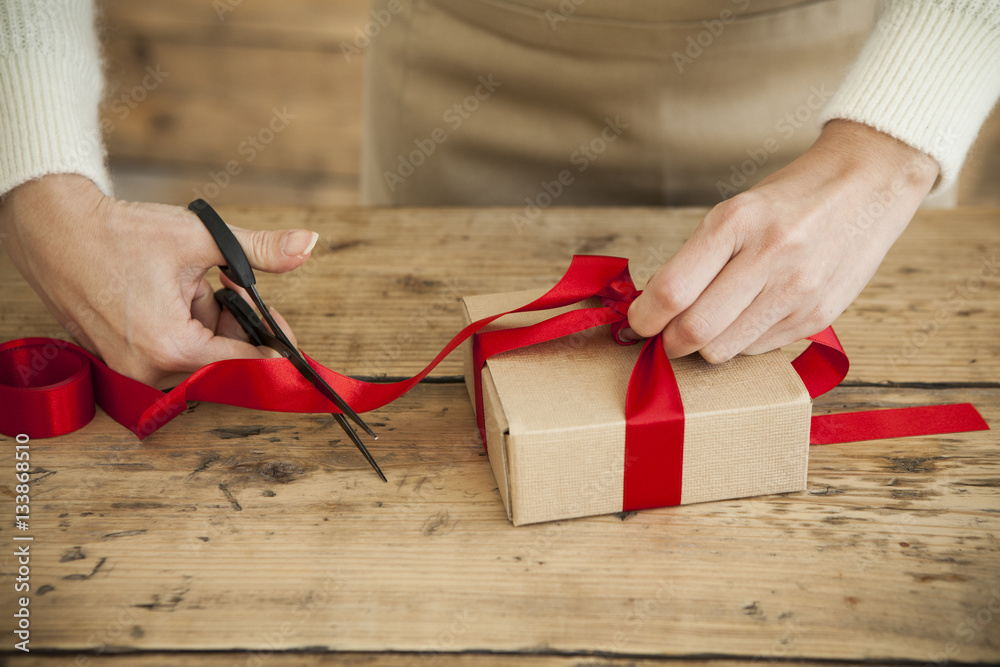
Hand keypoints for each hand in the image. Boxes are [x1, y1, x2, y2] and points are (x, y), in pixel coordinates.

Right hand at [0, 174, 317, 387]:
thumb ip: (260, 249)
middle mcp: (147, 370)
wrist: (52, 229)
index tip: (284, 329)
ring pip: (195, 352)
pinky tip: (165, 292)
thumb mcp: (200, 238)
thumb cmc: (118, 234)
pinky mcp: (118, 359)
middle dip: (232, 320)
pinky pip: (167, 349)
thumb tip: (307, 244)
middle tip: (224, 282)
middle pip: (220, 358)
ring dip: (203, 319)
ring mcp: (129, 368)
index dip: (272, 343)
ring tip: (184, 281)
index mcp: (171, 348)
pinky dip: (178, 323)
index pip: (245, 363)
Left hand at [622, 119, 938, 361]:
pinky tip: (747, 318)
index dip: (643, 318)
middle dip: (668, 342)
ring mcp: (799, 290)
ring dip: (704, 346)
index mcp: (738, 221)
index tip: (636, 322)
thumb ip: (696, 259)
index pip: (672, 290)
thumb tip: (655, 307)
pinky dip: (741, 342)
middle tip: (663, 336)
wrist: (870, 184)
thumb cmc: (790, 199)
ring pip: (724, 349)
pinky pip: (758, 349)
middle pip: (695, 330)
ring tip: (706, 327)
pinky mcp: (819, 315)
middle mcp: (771, 256)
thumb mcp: (734, 211)